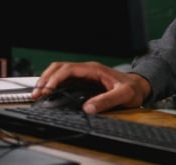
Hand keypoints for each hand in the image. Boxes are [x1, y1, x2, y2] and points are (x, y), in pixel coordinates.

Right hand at [32, 61, 150, 114]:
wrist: (139, 87)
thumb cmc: (133, 89)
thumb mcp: (123, 95)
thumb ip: (107, 100)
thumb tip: (88, 108)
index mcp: (94, 70)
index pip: (69, 69)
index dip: (56, 78)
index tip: (47, 89)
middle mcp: (87, 70)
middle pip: (60, 68)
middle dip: (46, 78)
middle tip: (36, 94)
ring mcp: (84, 75)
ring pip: (60, 72)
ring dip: (47, 81)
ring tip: (37, 95)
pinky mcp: (83, 82)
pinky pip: (64, 80)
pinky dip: (53, 85)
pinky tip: (48, 94)